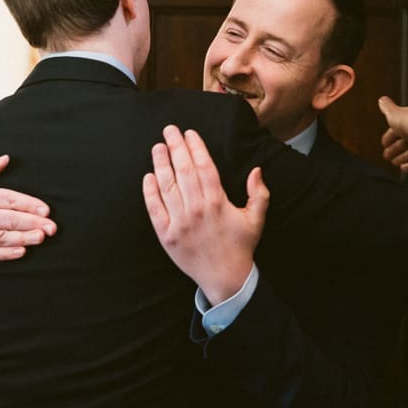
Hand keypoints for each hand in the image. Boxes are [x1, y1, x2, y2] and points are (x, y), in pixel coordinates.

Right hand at [0, 155, 56, 259]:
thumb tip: (6, 159)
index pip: (8, 199)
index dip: (28, 204)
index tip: (46, 209)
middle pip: (9, 220)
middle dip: (33, 223)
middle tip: (52, 227)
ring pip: (2, 238)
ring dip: (24, 239)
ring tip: (41, 238)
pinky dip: (6, 253)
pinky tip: (22, 251)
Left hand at [142, 126, 268, 305]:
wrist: (225, 277)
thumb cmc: (240, 246)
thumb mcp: (256, 219)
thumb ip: (259, 193)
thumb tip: (257, 170)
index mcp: (218, 202)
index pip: (204, 166)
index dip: (195, 147)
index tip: (189, 132)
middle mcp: (197, 209)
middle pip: (183, 171)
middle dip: (175, 147)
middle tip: (169, 130)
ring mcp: (179, 222)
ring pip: (167, 186)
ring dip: (160, 164)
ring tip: (158, 147)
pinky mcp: (166, 235)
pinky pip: (155, 208)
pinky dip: (149, 192)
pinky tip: (148, 176)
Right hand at [377, 96, 407, 173]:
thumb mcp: (394, 113)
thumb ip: (387, 107)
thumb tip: (382, 100)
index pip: (398, 129)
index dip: (389, 136)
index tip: (383, 143)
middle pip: (405, 141)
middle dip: (395, 149)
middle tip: (386, 155)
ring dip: (401, 157)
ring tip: (394, 163)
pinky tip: (404, 168)